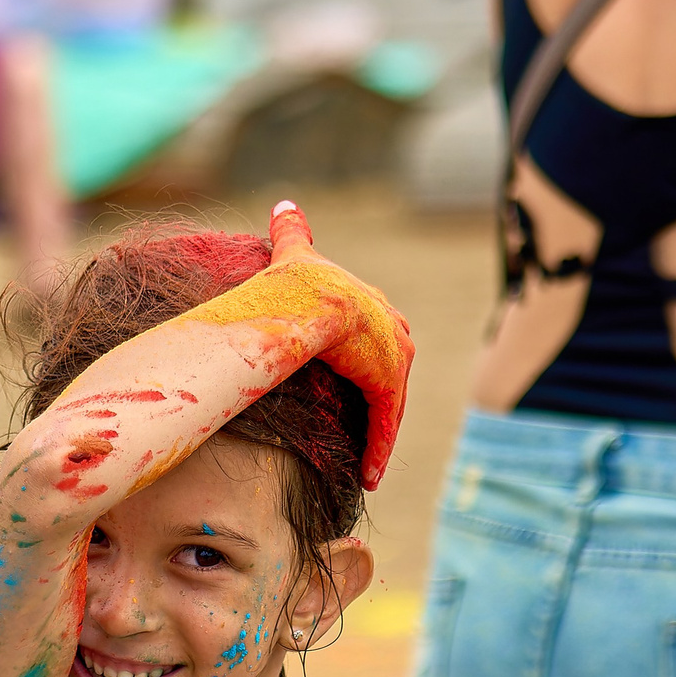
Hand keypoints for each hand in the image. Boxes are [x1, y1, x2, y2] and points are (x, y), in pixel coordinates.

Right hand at [262, 201, 415, 489]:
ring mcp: (392, 355)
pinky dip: (378, 448)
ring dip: (378, 435)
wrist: (306, 298)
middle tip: (361, 430)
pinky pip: (384, 422)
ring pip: (388, 404)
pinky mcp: (388, 380)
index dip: (364, 359)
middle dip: (378, 400)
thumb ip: (292, 230)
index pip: (375, 335)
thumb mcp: (295, 254)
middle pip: (388, 373)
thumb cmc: (292, 280)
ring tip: (367, 466)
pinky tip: (371, 474)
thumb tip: (283, 203)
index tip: (352, 379)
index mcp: (368, 301)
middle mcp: (389, 327)